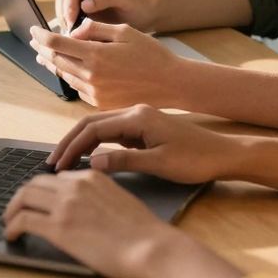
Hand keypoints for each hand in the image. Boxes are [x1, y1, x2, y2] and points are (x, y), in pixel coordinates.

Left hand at [5, 170, 238, 276]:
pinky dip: (12, 226)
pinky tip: (12, 234)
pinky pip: (23, 220)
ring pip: (24, 197)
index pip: (58, 178)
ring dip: (12, 209)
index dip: (44, 190)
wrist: (151, 247)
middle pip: (35, 183)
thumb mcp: (120, 202)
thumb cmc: (144, 233)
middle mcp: (76, 185)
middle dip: (23, 196)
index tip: (39, 200)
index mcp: (92, 177)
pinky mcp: (57, 226)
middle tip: (17, 209)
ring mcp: (65, 205)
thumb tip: (88, 210)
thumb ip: (99, 198)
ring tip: (9, 221)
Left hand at [30, 21, 183, 108]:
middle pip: (56, 60)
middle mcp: (91, 75)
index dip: (41, 36)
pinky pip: (77, 88)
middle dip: (42, 49)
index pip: (56, 43)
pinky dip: (69, 76)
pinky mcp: (99, 103)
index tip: (33, 30)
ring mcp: (94, 92)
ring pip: (64, 75)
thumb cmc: (151, 54)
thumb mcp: (124, 31)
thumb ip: (95, 29)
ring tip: (44, 55)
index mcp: (96, 54)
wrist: (171, 84)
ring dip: (52, 63)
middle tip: (34, 41)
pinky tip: (67, 70)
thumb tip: (73, 31)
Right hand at [48, 104, 237, 182]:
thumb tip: (92, 164)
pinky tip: (90, 157)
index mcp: (137, 117)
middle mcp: (135, 113)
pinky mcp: (144, 129)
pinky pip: (113, 133)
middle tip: (53, 163)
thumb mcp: (159, 163)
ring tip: (65, 161)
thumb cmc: (196, 159)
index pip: (93, 129)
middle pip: (92, 123)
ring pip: (101, 127)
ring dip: (82, 142)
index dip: (72, 147)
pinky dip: (97, 144)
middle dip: (70, 142)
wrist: (223, 154)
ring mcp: (140, 119)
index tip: (57, 165)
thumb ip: (124, 161)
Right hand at [54, 0, 158, 32]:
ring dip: (64, 22)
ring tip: (73, 37)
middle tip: (70, 33)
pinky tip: (75, 38)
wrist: (141, 14)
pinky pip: (67, 18)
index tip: (72, 22)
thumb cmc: (136, 4)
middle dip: (64, 15)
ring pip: (62, 8)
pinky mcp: (79, 10)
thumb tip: (84, 4)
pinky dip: (68, 27)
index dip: (69, 5)